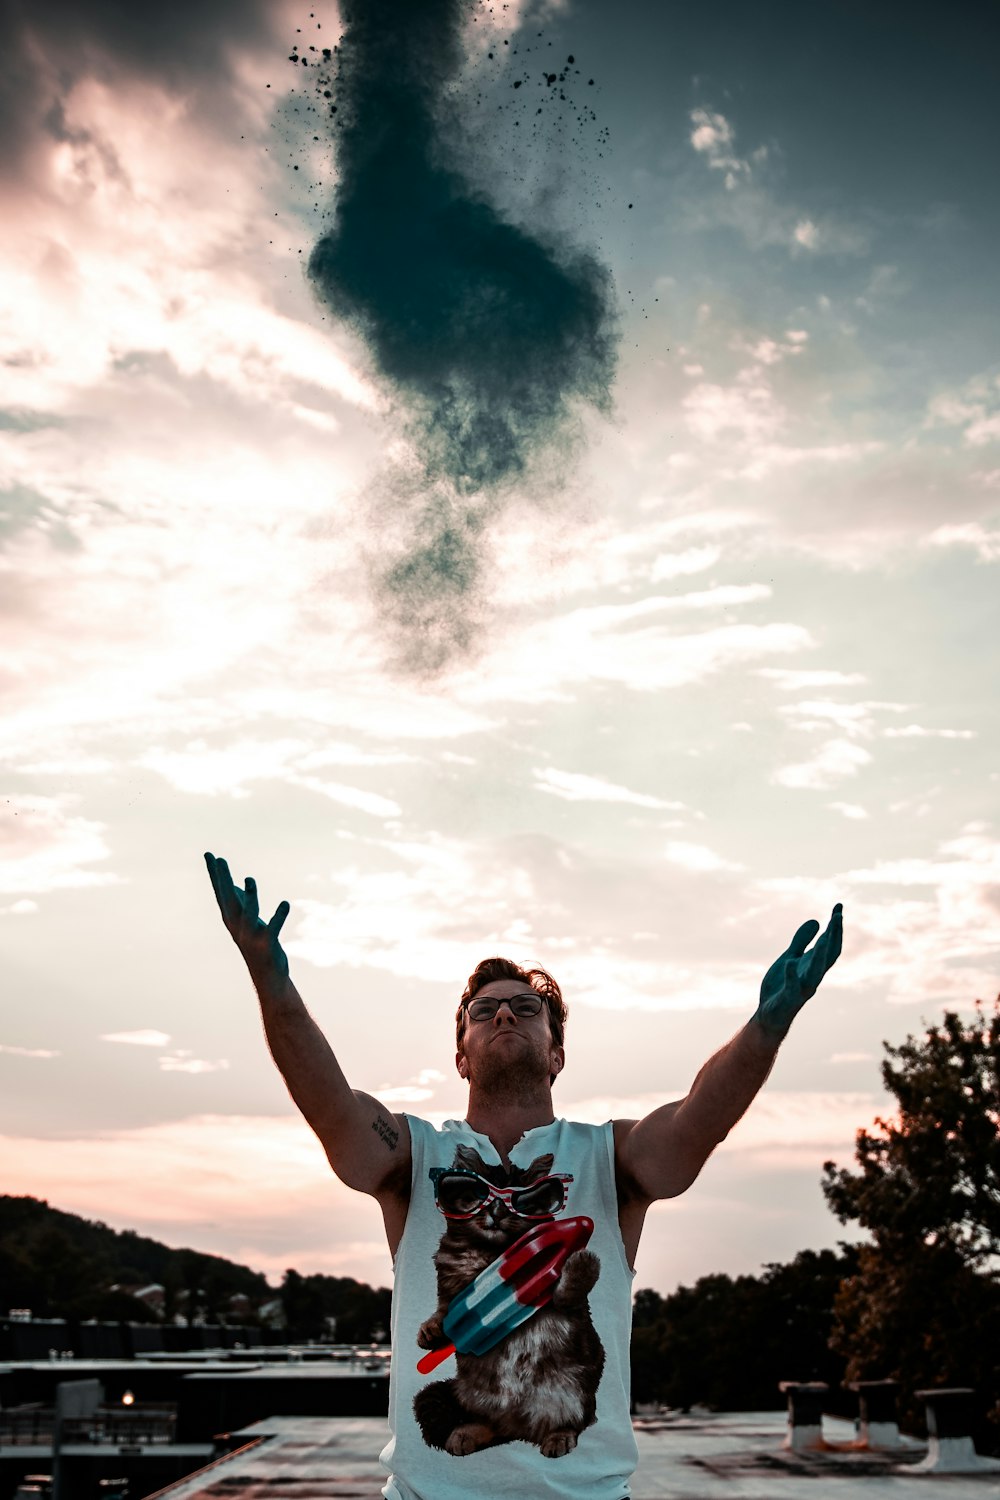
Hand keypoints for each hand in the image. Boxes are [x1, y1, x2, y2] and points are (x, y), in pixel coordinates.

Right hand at [204, 852, 289, 981]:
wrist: (266, 975)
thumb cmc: (257, 942)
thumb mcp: (246, 919)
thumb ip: (239, 900)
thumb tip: (233, 883)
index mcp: (232, 918)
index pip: (221, 892)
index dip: (215, 874)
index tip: (209, 854)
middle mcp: (237, 926)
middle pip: (229, 900)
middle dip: (224, 880)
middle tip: (219, 860)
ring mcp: (251, 936)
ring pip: (249, 914)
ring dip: (250, 897)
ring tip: (250, 879)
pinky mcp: (267, 945)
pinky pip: (273, 929)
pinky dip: (279, 917)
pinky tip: (285, 904)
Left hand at [754, 904, 842, 1037]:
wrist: (770, 1015)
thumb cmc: (781, 986)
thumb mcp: (790, 958)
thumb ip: (802, 942)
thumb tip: (816, 921)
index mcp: (813, 966)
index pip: (831, 945)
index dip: (836, 927)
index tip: (838, 907)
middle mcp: (813, 976)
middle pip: (829, 955)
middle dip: (834, 935)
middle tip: (838, 915)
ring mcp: (802, 988)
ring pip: (816, 971)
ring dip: (821, 954)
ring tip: (825, 935)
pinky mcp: (787, 998)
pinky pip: (792, 987)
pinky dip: (792, 976)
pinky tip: (789, 963)